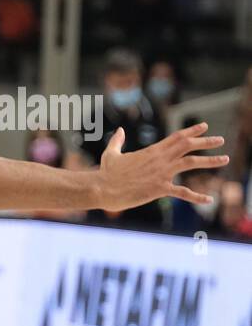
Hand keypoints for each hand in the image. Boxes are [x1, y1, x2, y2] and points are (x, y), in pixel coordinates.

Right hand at [98, 122, 226, 211]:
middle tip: (220, 139)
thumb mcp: (111, 153)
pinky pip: (182, 192)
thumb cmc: (105, 173)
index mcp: (151, 151)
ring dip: (210, 160)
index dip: (192, 131)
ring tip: (225, 159)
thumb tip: (119, 130)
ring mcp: (161, 173)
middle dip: (206, 141)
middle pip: (187, 145)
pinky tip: (209, 199)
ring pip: (191, 162)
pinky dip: (197, 196)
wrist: (101, 188)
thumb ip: (117, 141)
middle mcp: (160, 159)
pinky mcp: (159, 188)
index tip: (204, 126)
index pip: (176, 137)